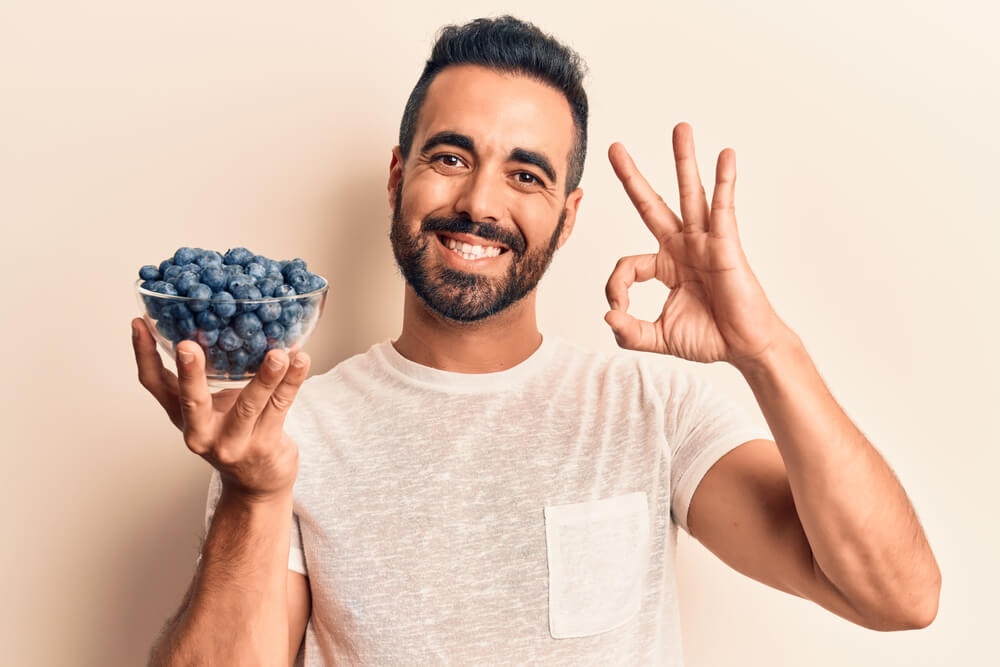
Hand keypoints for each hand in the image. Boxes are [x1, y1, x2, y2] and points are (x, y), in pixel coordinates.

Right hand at [131, 317, 310, 500]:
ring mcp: (233, 442)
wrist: (257, 483)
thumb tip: (210, 323)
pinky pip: (280, 407)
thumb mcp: (208, 409)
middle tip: (187, 346)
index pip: (154, 384)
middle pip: (191, 401)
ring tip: (278, 354)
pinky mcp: (264, 445)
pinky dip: (292, 381)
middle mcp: (201, 432)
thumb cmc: (232, 433)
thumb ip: (205, 377)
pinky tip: (301, 361)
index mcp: (182, 416)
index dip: (143, 354)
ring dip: (266, 377)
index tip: (139, 323)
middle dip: (190, 374)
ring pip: (250, 405)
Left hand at [604, 122, 788, 367]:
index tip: (618, 310)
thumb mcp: (659, 337)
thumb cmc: (710, 337)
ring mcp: (704, 242)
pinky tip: (727, 155)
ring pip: (690, 194)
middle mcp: (682, 247)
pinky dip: (726, 181)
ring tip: (680, 129)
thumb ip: (631, 332)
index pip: (626, 265)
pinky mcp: (727, 244)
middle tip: (614, 148)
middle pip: (652, 204)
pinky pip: (723, 207)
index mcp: (665, 265)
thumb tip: (608, 318)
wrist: (746, 348)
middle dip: (632, 177)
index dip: (615, 288)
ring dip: (684, 161)